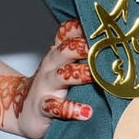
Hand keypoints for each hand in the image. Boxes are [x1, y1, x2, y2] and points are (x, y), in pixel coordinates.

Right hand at [16, 18, 93, 138]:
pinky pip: (55, 106)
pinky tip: (86, 113)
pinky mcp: (42, 107)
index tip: (101, 26)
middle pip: (65, 50)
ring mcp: (46, 85)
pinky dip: (70, 109)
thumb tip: (115, 45)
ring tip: (95, 76)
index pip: (67, 33)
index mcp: (58, 53)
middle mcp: (51, 66)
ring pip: (61, 75)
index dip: (81, 27)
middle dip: (82, 47)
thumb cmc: (51, 87)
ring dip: (79, 75)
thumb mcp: (64, 66)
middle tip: (102, 48)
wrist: (23, 110)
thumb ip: (83, 56)